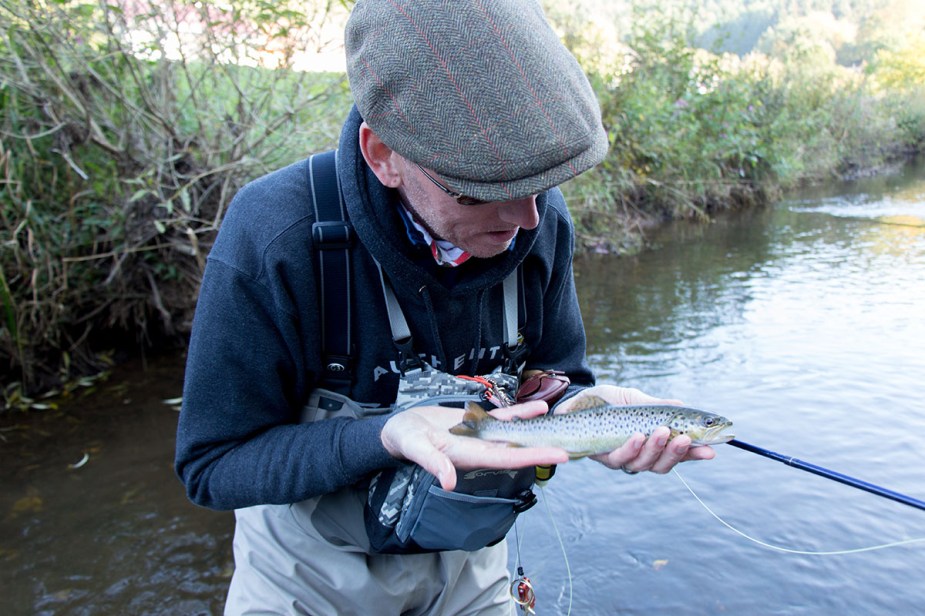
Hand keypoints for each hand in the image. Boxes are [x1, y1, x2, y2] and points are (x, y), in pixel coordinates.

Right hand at [380, 400, 568, 490]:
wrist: (399, 429)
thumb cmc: (405, 440)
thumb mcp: (415, 449)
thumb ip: (432, 464)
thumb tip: (447, 482)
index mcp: (469, 456)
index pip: (508, 459)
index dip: (534, 457)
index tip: (559, 457)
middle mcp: (480, 448)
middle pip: (518, 449)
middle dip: (544, 447)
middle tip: (572, 444)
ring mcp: (480, 436)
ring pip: (515, 433)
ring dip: (537, 428)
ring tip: (561, 422)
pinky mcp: (476, 422)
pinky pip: (504, 418)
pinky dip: (521, 413)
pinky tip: (539, 407)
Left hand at [555, 384, 715, 473]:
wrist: (576, 399)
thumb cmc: (608, 400)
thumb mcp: (635, 399)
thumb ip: (658, 406)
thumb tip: (683, 406)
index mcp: (652, 442)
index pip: (678, 452)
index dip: (695, 454)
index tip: (713, 449)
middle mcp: (639, 455)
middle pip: (663, 464)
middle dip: (678, 453)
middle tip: (687, 439)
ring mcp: (622, 458)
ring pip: (644, 464)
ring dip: (656, 449)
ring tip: (662, 431)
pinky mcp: (603, 457)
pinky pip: (620, 458)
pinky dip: (631, 448)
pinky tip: (637, 436)